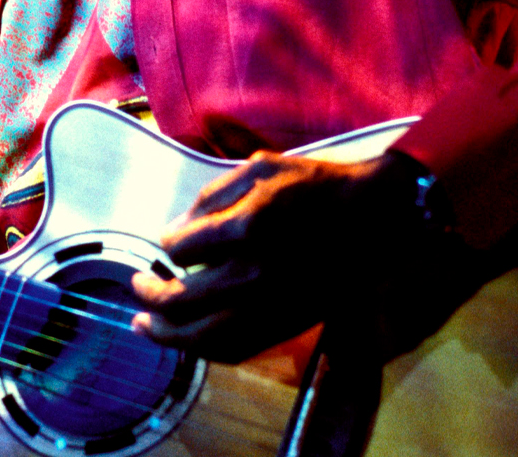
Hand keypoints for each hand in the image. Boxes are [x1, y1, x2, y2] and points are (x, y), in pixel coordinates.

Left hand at [129, 150, 413, 362]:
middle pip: (183, 299)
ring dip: (168, 334)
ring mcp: (274, 305)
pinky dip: (205, 350)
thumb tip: (174, 232)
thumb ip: (210, 198)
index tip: (171, 242)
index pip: (180, 249)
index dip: (168, 244)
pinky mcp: (290, 323)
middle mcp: (258, 274)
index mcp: (249, 227)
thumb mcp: (259, 168)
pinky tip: (186, 340)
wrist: (380, 215)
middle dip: (151, 294)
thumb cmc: (316, 184)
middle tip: (137, 286)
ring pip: (207, 336)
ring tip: (144, 325)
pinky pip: (239, 349)